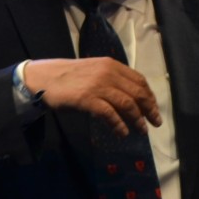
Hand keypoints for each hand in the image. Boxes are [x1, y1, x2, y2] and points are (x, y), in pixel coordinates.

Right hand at [23, 57, 161, 138]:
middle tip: (155, 123)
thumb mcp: (93, 71)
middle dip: (149, 109)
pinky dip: (119, 125)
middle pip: (137, 93)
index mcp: (112, 65)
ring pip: (127, 104)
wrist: (44, 78)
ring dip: (137, 119)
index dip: (150, 96)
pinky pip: (110, 114)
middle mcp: (108, 73)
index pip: (139, 81)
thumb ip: (110, 80)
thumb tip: (129, 98)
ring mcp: (98, 86)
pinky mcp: (88, 99)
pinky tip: (122, 133)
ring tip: (141, 130)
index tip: (153, 108)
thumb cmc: (68, 76)